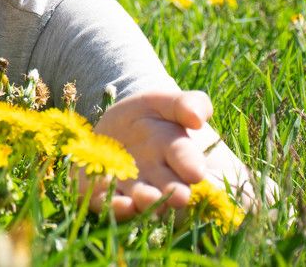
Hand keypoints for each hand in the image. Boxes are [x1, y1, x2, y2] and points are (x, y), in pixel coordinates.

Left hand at [87, 89, 221, 219]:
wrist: (115, 125)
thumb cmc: (148, 113)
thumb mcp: (164, 101)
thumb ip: (185, 103)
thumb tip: (198, 117)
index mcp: (177, 152)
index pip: (187, 159)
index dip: (190, 164)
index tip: (195, 171)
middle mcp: (160, 176)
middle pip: (170, 188)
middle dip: (173, 193)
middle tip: (177, 197)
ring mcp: (134, 186)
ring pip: (143, 200)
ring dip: (145, 201)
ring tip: (145, 198)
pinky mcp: (108, 192)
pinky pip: (111, 201)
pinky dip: (114, 205)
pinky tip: (116, 201)